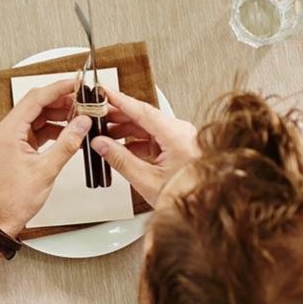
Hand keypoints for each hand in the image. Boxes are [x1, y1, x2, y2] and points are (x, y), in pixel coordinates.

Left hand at [0, 78, 91, 235]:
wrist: (0, 218)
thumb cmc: (12, 198)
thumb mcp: (45, 169)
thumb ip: (66, 143)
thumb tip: (81, 124)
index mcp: (9, 130)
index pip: (36, 98)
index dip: (58, 88)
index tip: (76, 83)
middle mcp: (9, 131)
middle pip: (37, 105)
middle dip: (62, 101)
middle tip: (84, 101)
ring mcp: (13, 139)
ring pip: (39, 117)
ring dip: (59, 115)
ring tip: (81, 116)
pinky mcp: (19, 149)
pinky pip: (38, 130)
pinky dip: (55, 129)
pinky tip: (69, 132)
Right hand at [89, 85, 201, 205]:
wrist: (205, 210)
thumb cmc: (186, 197)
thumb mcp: (146, 180)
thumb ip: (120, 159)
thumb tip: (101, 145)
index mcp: (176, 135)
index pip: (142, 110)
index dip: (119, 101)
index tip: (104, 93)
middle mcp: (180, 132)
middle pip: (143, 117)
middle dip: (118, 117)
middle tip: (97, 115)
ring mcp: (180, 139)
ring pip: (147, 128)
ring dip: (125, 131)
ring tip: (104, 134)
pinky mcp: (178, 148)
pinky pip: (153, 139)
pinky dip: (135, 142)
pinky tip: (120, 148)